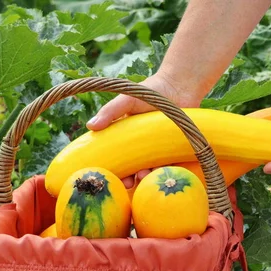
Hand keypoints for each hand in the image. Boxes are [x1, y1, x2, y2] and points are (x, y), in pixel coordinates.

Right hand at [86, 71, 202, 187]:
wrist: (181, 86)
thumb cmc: (151, 92)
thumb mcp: (127, 100)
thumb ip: (110, 112)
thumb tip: (90, 126)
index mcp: (127, 141)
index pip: (118, 160)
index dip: (113, 170)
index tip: (110, 177)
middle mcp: (142, 150)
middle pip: (133, 171)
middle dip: (130, 180)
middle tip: (128, 184)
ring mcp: (158, 153)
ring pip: (151, 172)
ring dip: (146, 178)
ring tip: (145, 176)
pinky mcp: (175, 154)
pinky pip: (169, 169)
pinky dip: (165, 174)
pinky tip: (162, 174)